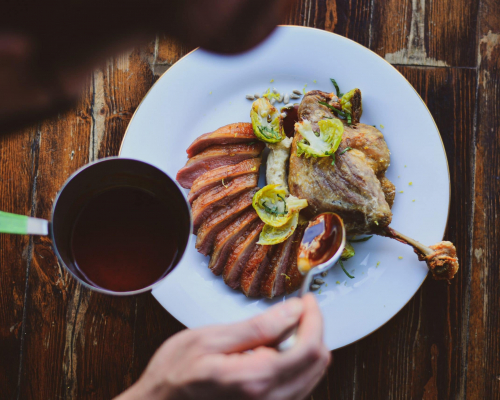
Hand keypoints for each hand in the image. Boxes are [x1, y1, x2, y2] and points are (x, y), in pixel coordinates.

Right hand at [115, 294, 329, 399]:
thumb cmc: (176, 373)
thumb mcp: (211, 339)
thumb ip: (257, 327)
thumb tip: (294, 311)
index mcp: (256, 379)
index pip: (309, 348)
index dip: (314, 318)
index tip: (307, 300)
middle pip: (317, 363)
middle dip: (313, 329)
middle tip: (297, 309)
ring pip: (312, 375)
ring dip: (306, 345)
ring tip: (285, 326)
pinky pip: (299, 385)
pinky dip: (296, 361)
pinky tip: (277, 348)